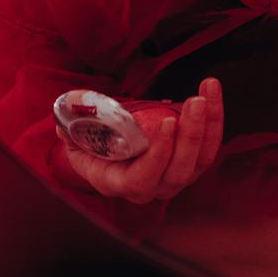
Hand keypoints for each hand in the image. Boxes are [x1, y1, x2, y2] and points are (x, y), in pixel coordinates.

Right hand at [51, 78, 222, 203]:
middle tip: (194, 102)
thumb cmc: (94, 145)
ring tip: (206, 92)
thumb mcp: (77, 140)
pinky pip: (210, 144)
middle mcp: (155, 188)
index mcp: (123, 184)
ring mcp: (178, 177)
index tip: (165, 123)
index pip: (144, 178)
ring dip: (208, 124)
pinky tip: (211, 89)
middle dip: (190, 135)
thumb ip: (69, 130)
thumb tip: (63, 123)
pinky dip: (215, 117)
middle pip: (180, 170)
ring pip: (201, 158)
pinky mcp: (195, 162)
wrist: (112, 152)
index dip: (158, 155)